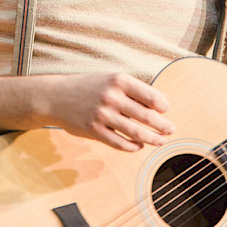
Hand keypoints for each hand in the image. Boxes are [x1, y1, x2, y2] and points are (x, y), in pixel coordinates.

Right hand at [43, 72, 175, 151]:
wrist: (56, 97)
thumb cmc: (89, 87)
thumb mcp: (112, 80)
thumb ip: (137, 89)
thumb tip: (164, 100)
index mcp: (119, 80)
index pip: (152, 96)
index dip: (164, 106)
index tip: (166, 111)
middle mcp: (112, 97)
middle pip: (147, 116)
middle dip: (163, 126)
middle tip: (171, 130)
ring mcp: (103, 115)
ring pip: (136, 133)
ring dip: (152, 139)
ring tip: (160, 141)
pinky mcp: (94, 131)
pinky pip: (120, 143)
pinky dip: (133, 147)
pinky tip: (139, 146)